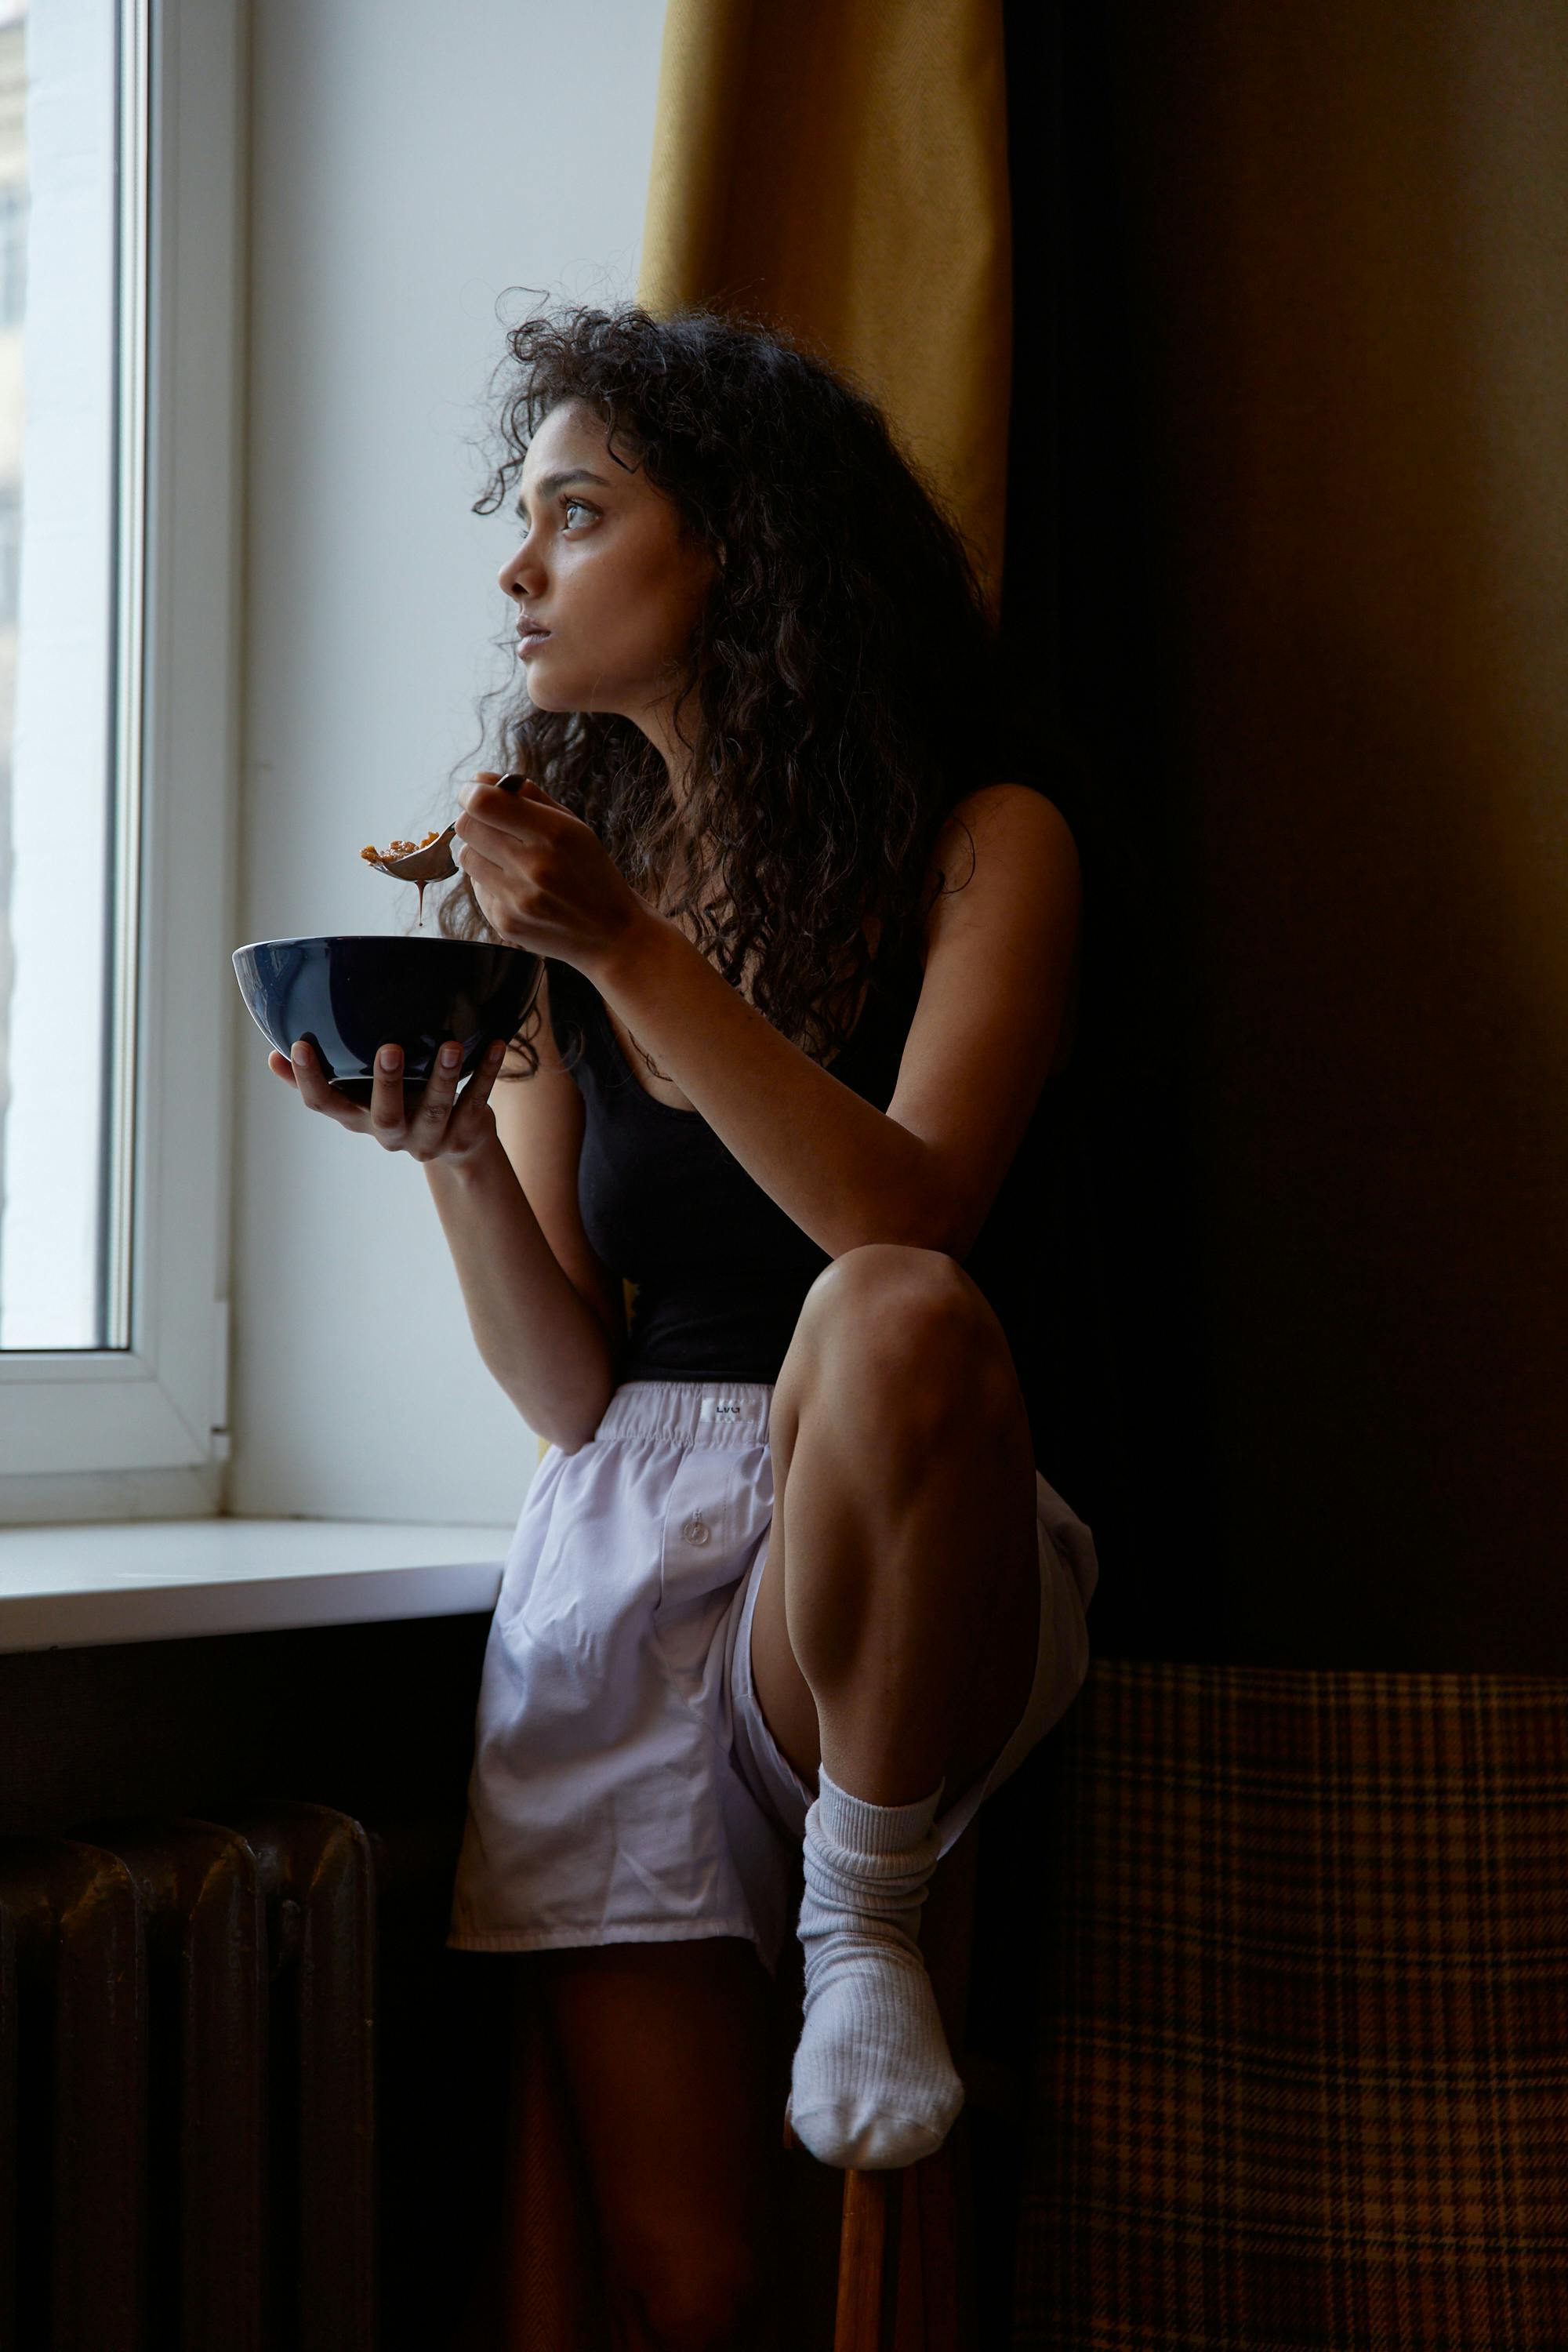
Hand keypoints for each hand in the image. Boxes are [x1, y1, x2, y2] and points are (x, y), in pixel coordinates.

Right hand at [267, 1034, 508, 1161]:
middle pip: (384, 1116)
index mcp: (358, 1118)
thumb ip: (325, 1074)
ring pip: (436, 1111)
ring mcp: (430, 1138)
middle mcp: (391, 1133)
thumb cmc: (398, 1101)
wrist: (456, 1142)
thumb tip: (274, 1053)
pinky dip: (487, 1073)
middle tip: (389, 1048)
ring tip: (450, 1044)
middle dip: (387, 1084)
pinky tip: (495, 1043)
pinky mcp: (466, 1131)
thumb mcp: (360, 1093)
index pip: (324, 1105)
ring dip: (444, 1077)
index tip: (297, 1046)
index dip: (308, 1080)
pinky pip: (478, 1101)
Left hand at [451, 770, 652, 975]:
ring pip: (465, 856)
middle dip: (475, 819)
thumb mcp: (573, 826)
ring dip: (480, 851)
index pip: (483, 803)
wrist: (612, 935)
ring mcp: (516, 900)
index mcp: (554, 834)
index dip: (471, 793)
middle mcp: (533, 867)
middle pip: (467, 827)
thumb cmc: (592, 872)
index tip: (474, 793)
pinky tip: (518, 887)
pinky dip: (490, 881)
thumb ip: (527, 797)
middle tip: (493, 824)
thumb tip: (478, 779)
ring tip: (509, 858)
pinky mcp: (505, 923)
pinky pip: (476, 887)